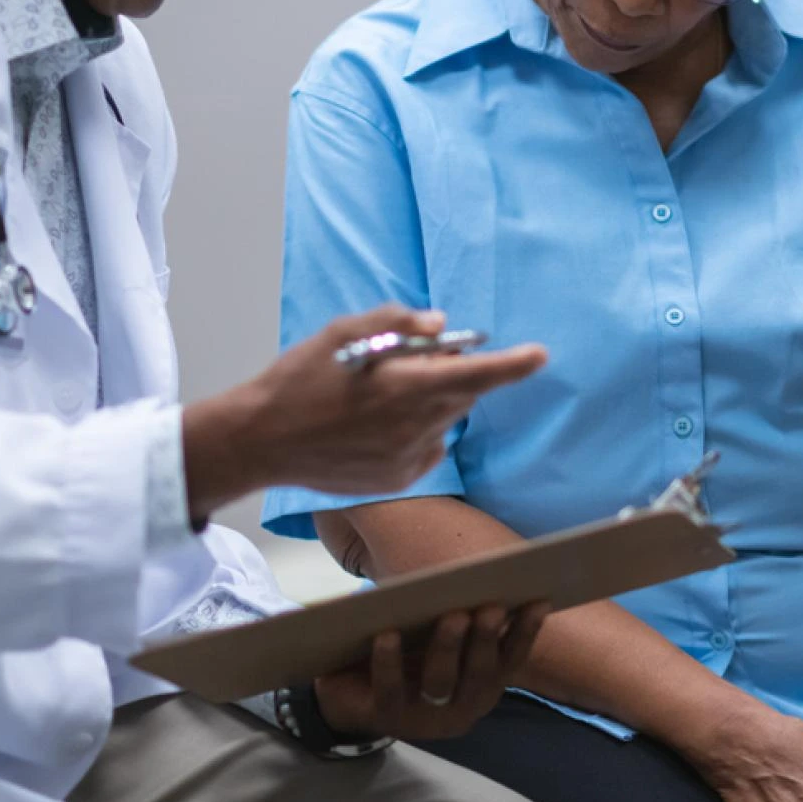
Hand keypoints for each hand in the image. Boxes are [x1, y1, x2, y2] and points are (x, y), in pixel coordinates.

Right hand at [183, 304, 546, 517]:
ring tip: (380, 396)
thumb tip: (443, 325)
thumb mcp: (344, 332)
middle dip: (452, 373)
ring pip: (444, 420)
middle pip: (461, 394)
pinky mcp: (397, 478)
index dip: (512, 365)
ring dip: (430, 402)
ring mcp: (407, 457)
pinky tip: (376, 426)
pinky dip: (416, 430)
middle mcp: (413, 426)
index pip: (475, 375)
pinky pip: (428, 447)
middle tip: (412, 359)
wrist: (262, 440)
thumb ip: (398, 322)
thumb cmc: (300, 379)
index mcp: (404, 386)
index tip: (540, 356)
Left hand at [314, 602, 548, 741]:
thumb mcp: (438, 640)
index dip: (526, 633)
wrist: (351, 693)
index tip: (538, 601)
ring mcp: (424, 719)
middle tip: (491, 607)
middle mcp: (460, 709)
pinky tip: (387, 635)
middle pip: (479, 674)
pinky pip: (390, 690)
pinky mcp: (386, 719)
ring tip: (451, 616)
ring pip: (440, 684)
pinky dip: (390, 662)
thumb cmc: (406, 657)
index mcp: (481, 688)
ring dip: (448, 648)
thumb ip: (463, 620)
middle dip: (486, 639)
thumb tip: (486, 575)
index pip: (511, 661)